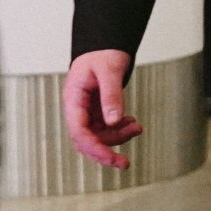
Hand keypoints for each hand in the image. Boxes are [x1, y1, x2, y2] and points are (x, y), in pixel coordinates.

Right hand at [62, 49, 139, 167]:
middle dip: (105, 153)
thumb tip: (114, 121)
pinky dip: (120, 129)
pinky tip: (132, 123)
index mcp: (73, 99)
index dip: (94, 148)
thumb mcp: (109, 71)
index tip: (111, 158)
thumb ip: (111, 95)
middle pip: (86, 140)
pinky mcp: (96, 111)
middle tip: (125, 163)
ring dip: (118, 137)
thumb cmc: (103, 54)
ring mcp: (86, 111)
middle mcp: (77, 109)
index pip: (79, 131)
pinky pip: (106, 128)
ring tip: (137, 128)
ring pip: (98, 136)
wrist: (105, 46)